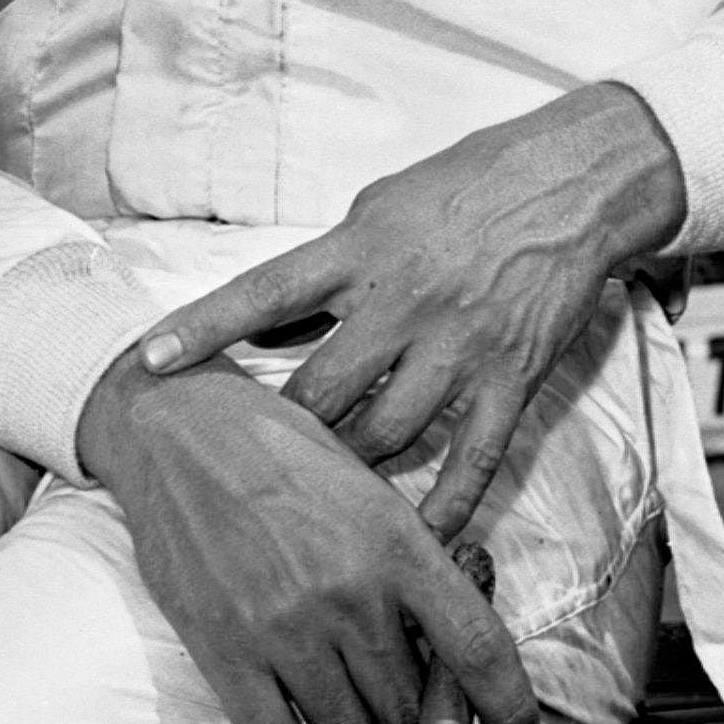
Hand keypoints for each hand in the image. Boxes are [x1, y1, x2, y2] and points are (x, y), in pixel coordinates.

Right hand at [75, 348, 539, 723]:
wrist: (182, 431)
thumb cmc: (284, 455)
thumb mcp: (371, 492)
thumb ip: (412, 568)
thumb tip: (446, 652)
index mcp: (399, 545)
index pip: (479, 650)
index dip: (511, 712)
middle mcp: (351, 594)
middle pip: (413, 710)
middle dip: (415, 723)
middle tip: (397, 705)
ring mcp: (287, 629)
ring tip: (345, 706)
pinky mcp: (227, 654)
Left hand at [134, 83, 685, 539]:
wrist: (575, 183)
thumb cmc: (469, 185)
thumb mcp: (379, 206)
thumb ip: (324, 269)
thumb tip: (266, 328)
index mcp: (361, 251)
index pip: (264, 295)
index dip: (204, 329)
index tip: (149, 362)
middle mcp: (403, 304)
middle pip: (319, 393)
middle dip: (279, 436)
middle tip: (249, 466)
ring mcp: (458, 349)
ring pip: (383, 436)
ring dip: (345, 472)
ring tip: (319, 499)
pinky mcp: (511, 380)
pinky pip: (472, 463)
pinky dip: (442, 509)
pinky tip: (413, 540)